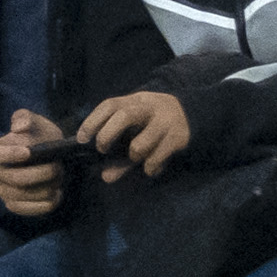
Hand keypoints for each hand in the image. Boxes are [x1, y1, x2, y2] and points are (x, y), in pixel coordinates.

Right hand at [0, 108, 71, 218]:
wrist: (52, 155)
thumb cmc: (40, 136)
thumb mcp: (36, 122)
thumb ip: (26, 118)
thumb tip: (20, 127)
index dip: (7, 154)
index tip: (28, 152)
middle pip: (14, 178)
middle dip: (40, 173)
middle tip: (57, 167)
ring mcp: (4, 191)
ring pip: (23, 195)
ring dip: (46, 188)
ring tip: (59, 178)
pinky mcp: (15, 205)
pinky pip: (28, 210)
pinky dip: (46, 203)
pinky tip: (57, 194)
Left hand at [78, 88, 194, 176]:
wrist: (194, 112)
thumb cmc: (154, 122)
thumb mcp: (137, 127)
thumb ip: (119, 149)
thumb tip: (105, 176)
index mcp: (135, 101)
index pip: (110, 105)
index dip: (92, 122)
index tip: (81, 140)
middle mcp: (150, 108)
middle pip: (125, 116)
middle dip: (107, 135)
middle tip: (101, 150)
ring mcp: (166, 122)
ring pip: (140, 144)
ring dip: (132, 156)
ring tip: (135, 158)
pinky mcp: (178, 137)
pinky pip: (156, 158)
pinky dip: (150, 167)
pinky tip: (152, 167)